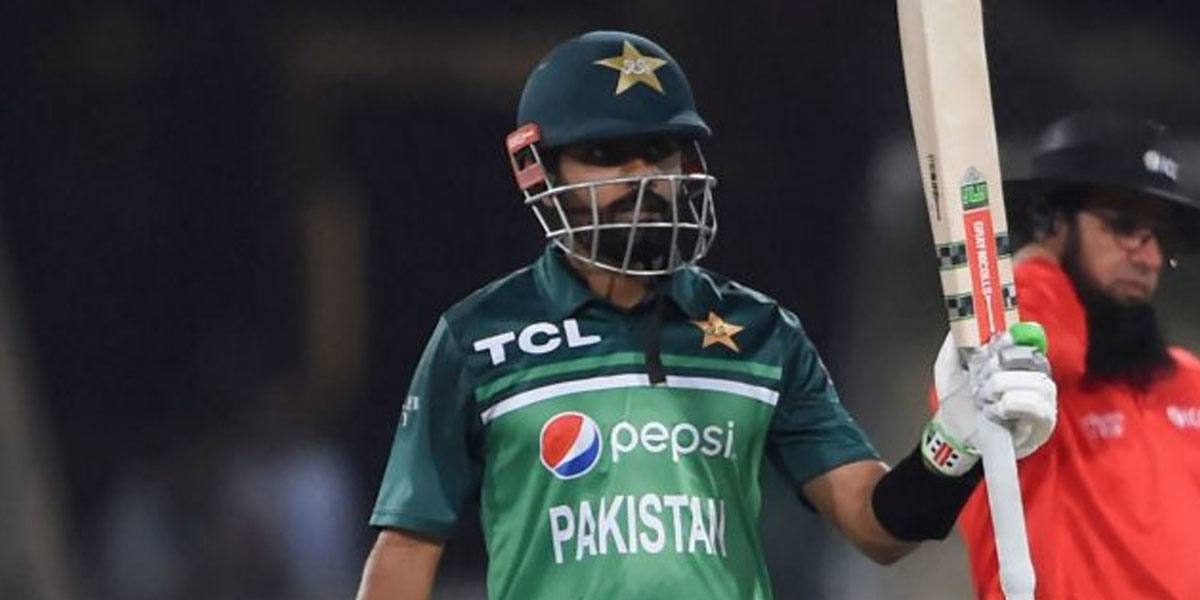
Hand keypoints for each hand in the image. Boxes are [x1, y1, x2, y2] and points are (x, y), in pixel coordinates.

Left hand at [922, 323, 1057, 475]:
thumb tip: (965, 322)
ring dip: (1004, 388)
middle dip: (1000, 370)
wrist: (954, 433)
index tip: (991, 347)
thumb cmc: (957, 401)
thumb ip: (956, 343)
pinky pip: (1039, 408)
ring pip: (1037, 382)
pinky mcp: (1043, 424)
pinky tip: (997, 411)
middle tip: (980, 382)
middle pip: (1034, 360)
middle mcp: (1034, 378)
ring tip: (986, 399)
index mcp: (1016, 362)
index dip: (1010, 341)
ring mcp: (1043, 401)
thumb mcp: (949, 366)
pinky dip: (1013, 405)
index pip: (1028, 340)